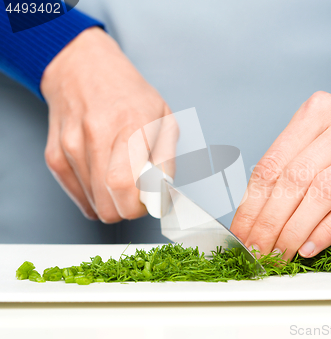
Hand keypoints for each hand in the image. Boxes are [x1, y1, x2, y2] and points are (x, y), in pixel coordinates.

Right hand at [41, 27, 174, 222]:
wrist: (82, 68)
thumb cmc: (127, 93)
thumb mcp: (164, 118)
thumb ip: (166, 160)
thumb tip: (163, 194)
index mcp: (130, 126)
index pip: (125, 186)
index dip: (140, 204)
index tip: (149, 198)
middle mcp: (95, 137)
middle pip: (109, 206)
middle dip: (128, 207)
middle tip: (138, 189)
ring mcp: (70, 147)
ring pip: (95, 206)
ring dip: (112, 199)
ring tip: (120, 172)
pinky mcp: (55, 156)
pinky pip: (78, 198)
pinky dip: (94, 195)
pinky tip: (103, 174)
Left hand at [230, 88, 330, 259]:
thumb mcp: (317, 148)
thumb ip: (287, 173)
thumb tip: (251, 220)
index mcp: (318, 111)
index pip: (273, 163)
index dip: (252, 204)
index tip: (241, 233)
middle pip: (296, 177)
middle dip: (270, 221)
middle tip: (257, 250)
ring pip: (323, 190)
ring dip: (295, 229)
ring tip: (281, 253)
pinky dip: (327, 230)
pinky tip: (310, 247)